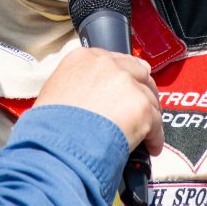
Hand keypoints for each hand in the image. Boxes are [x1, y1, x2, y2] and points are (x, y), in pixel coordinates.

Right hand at [34, 47, 163, 155]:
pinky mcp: (141, 106)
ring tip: (145, 134)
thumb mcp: (54, 93)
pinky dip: (154, 137)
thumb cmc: (50, 127)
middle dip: (141, 91)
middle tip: (140, 110)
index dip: (123, 78)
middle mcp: (107, 65)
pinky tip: (149, 147)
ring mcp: (126, 84)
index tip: (125, 90)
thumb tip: (86, 99)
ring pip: (150, 98)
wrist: (57, 146)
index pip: (114, 60)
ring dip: (149, 116)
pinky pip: (157, 122)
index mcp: (83, 58)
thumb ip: (76, 85)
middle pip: (138, 72)